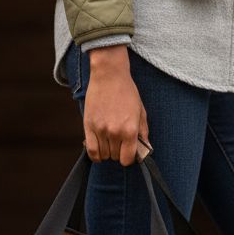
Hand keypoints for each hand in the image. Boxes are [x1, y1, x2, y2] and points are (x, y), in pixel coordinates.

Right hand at [82, 45, 148, 165]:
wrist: (109, 75)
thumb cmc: (127, 91)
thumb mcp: (141, 111)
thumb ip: (143, 132)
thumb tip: (145, 148)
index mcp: (130, 130)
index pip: (127, 159)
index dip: (128, 158)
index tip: (128, 153)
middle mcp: (115, 132)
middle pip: (115, 157)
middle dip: (118, 152)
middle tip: (119, 142)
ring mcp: (100, 130)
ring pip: (103, 155)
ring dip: (107, 151)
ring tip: (109, 141)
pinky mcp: (88, 126)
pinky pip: (91, 150)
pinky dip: (95, 154)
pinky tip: (99, 150)